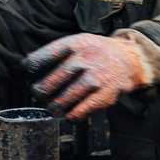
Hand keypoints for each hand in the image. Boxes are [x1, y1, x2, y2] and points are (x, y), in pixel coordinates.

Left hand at [22, 33, 148, 121]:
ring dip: (54, 108)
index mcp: (75, 44)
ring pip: (61, 102)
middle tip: (39, 94)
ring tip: (54, 107)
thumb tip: (27, 63)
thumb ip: (57, 51)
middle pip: (48, 84)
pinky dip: (71, 117)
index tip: (28, 72)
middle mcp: (84, 60)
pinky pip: (79, 113)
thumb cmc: (99, 53)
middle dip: (39, 93)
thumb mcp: (80, 42)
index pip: (43, 57)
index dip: (31, 66)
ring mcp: (95, 78)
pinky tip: (71, 114)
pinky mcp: (105, 95)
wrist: (132, 60)